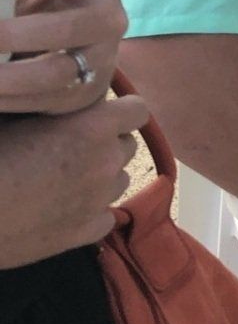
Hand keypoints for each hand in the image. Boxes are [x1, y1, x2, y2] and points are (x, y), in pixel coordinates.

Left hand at [0, 0, 126, 114]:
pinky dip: (5, 98)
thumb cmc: (47, 7)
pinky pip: (42, 100)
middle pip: (64, 29)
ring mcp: (102, 60)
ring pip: (54, 72)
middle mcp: (110, 21)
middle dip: (10, 34)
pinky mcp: (84, 93)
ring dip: (6, 75)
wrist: (80, 44)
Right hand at [0, 93, 148, 267]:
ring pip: (118, 180)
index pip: (137, 110)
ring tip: (61, 179)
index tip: (96, 114)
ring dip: (99, 177)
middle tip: (69, 147)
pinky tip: (60, 209)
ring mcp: (97, 201)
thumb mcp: (14, 113)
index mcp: (93, 127)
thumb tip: (55, 89)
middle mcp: (105, 163)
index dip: (118, 111)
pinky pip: (104, 217)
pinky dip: (89, 212)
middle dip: (106, 143)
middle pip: (126, 145)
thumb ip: (47, 101)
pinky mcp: (83, 234)